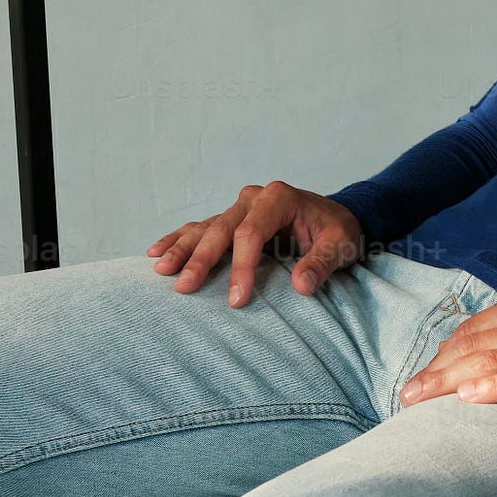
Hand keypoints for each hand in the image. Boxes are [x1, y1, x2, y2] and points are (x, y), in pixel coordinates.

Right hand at [147, 181, 364, 306]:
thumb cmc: (339, 231)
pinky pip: (201, 227)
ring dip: (182, 248)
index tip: (236, 299)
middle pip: (222, 228)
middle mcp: (255, 198)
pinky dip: (180, 239)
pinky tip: (155, 252)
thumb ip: (323, 263)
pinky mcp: (232, 219)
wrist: (338, 217)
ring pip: (206, 226)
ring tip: (160, 269)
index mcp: (279, 198)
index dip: (242, 266)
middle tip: (184, 287)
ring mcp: (240, 206)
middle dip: (202, 258)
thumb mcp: (342, 244)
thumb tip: (301, 286)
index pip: (252, 233)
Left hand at [400, 287, 496, 435]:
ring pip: (492, 359)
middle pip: (476, 344)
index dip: (442, 355)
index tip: (421, 379)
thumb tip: (462, 363)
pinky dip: (496, 387)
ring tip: (424, 401)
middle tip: (410, 396)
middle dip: (437, 371)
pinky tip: (471, 398)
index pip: (475, 329)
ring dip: (450, 382)